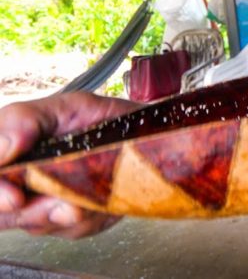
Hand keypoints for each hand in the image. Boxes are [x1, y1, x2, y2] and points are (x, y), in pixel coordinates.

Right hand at [0, 92, 140, 237]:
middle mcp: (21, 182)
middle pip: (5, 214)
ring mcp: (46, 203)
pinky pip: (74, 229)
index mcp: (11, 153)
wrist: (146, 132)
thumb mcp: (66, 106)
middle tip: (57, 204)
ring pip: (39, 224)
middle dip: (31, 213)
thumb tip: (1, 149)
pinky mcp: (75, 220)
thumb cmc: (101, 118)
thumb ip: (25, 120)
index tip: (14, 197)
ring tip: (82, 202)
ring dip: (64, 215)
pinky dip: (89, 218)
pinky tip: (100, 201)